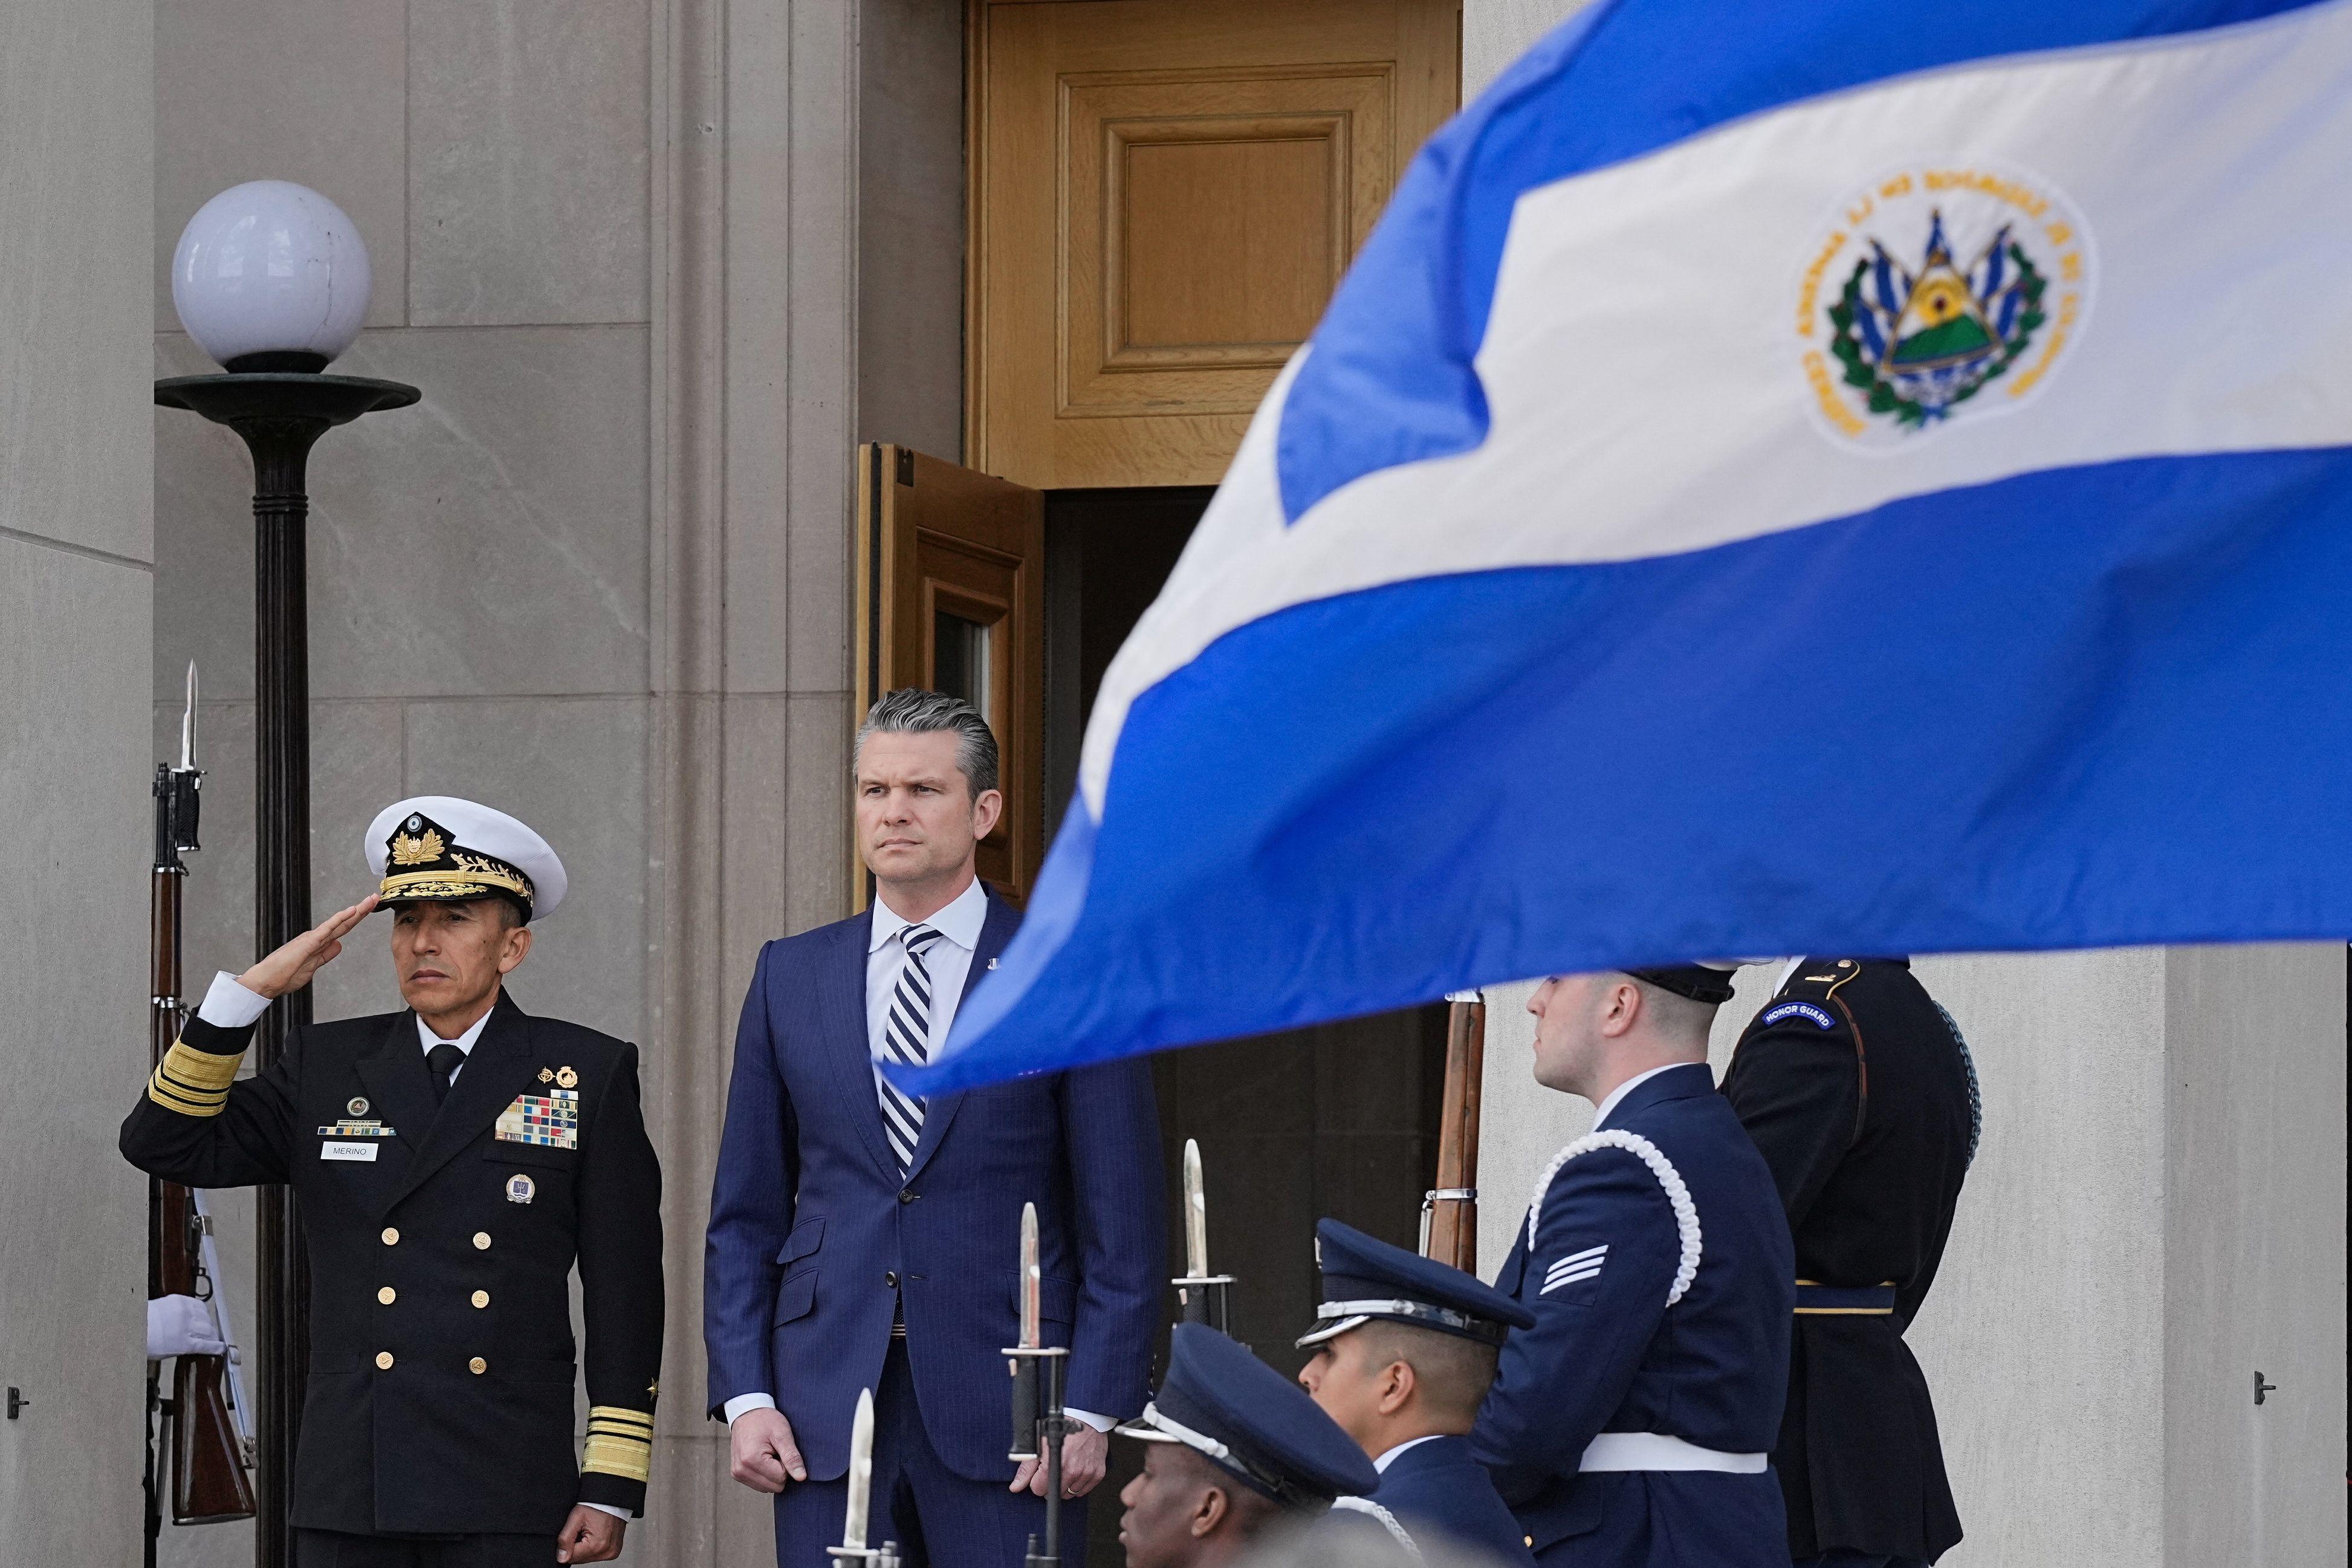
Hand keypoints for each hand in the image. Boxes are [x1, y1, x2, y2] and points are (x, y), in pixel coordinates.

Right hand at [235, 896, 378, 999]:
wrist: (265, 983)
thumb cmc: (283, 976)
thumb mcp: (312, 967)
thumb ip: (325, 956)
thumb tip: (338, 946)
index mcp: (317, 944)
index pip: (342, 929)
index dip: (356, 919)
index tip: (368, 909)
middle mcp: (316, 938)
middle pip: (344, 923)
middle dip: (361, 911)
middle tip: (374, 898)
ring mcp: (312, 939)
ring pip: (339, 922)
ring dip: (356, 911)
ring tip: (370, 900)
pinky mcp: (308, 943)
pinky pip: (327, 928)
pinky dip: (340, 919)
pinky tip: (352, 910)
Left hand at [555, 1505, 624, 1563]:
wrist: (611, 1500)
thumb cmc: (595, 1505)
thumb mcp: (576, 1518)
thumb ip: (565, 1539)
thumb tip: (561, 1558)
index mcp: (596, 1545)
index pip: (570, 1557)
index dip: (567, 1545)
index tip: (574, 1532)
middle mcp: (606, 1551)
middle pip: (579, 1559)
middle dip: (577, 1547)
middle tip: (582, 1530)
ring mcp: (611, 1553)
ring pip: (587, 1558)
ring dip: (585, 1548)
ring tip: (590, 1531)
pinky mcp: (614, 1552)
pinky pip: (597, 1555)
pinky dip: (593, 1548)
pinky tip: (596, 1535)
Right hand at [729, 1406, 807, 1493]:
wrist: (747, 1412)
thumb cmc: (765, 1420)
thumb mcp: (783, 1434)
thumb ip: (792, 1457)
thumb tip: (801, 1478)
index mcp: (751, 1460)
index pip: (781, 1478)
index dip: (786, 1463)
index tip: (780, 1448)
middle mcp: (740, 1470)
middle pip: (774, 1486)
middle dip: (779, 1470)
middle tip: (775, 1451)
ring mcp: (737, 1474)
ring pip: (767, 1488)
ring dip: (772, 1473)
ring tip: (768, 1454)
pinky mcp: (737, 1474)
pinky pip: (759, 1485)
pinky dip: (765, 1474)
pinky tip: (762, 1458)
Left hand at [1011, 1423, 1108, 1497]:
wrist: (1086, 1416)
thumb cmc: (1062, 1426)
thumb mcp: (1039, 1444)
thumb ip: (1026, 1468)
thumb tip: (1015, 1487)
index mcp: (1054, 1465)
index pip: (1038, 1490)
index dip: (1037, 1480)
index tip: (1041, 1471)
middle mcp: (1072, 1471)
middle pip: (1054, 1494)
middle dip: (1050, 1483)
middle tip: (1054, 1467)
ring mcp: (1086, 1473)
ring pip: (1069, 1494)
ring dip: (1065, 1485)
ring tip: (1066, 1467)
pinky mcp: (1098, 1473)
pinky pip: (1084, 1490)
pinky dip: (1079, 1484)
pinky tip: (1076, 1470)